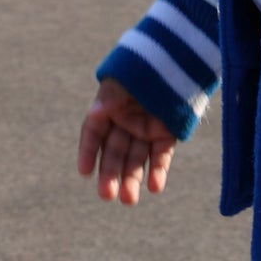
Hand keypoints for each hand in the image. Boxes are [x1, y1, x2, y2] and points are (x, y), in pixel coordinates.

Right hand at [77, 78, 175, 204]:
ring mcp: (145, 130)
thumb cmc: (144, 67)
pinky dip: (158, 171)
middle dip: (110, 174)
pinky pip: (160, 156)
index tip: (84, 172)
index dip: (88, 152)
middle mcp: (124, 122)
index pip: (93, 134)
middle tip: (107, 195)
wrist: (176, 60)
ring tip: (128, 200)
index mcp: (107, 108)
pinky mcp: (166, 134)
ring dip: (132, 180)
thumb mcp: (122, 81)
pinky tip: (154, 188)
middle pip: (114, 153)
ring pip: (136, 160)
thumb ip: (110, 99)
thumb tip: (95, 113)